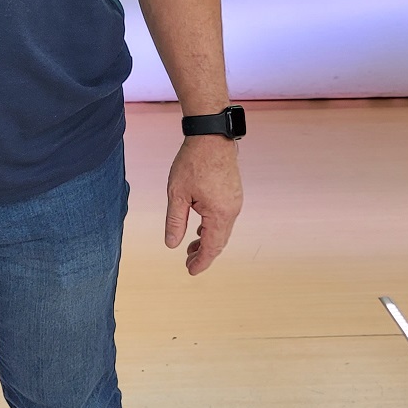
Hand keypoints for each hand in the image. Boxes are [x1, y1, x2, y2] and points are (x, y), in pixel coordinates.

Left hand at [164, 136, 242, 275]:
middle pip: (220, 241)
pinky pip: (225, 218)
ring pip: (223, 230)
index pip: (211, 247)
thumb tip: (171, 244)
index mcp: (219, 213)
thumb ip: (175, 222)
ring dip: (208, 240)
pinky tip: (200, 229)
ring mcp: (235, 201)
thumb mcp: (177, 194)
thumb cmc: (193, 162)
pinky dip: (213, 228)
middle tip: (188, 262)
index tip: (190, 271)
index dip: (201, 262)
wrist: (211, 136)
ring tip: (191, 248)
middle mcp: (232, 210)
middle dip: (204, 254)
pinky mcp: (233, 193)